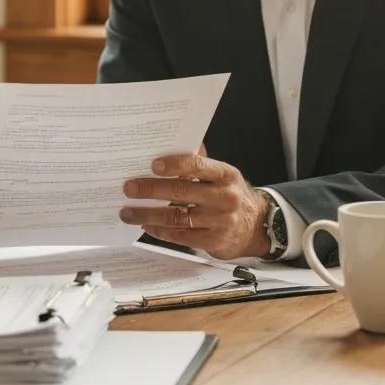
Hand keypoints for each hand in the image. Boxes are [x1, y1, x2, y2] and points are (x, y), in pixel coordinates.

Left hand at [118, 153, 269, 259]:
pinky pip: (181, 236)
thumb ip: (198, 163)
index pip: (197, 166)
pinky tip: (146, 225)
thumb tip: (167, 142)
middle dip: (150, 189)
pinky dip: (159, 231)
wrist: (256, 227)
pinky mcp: (214, 241)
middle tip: (129, 188)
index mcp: (225, 175)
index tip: (152, 165)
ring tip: (127, 212)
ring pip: (177, 216)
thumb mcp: (221, 175)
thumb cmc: (228, 194)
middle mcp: (225, 197)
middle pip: (181, 191)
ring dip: (148, 214)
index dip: (174, 165)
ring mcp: (221, 221)